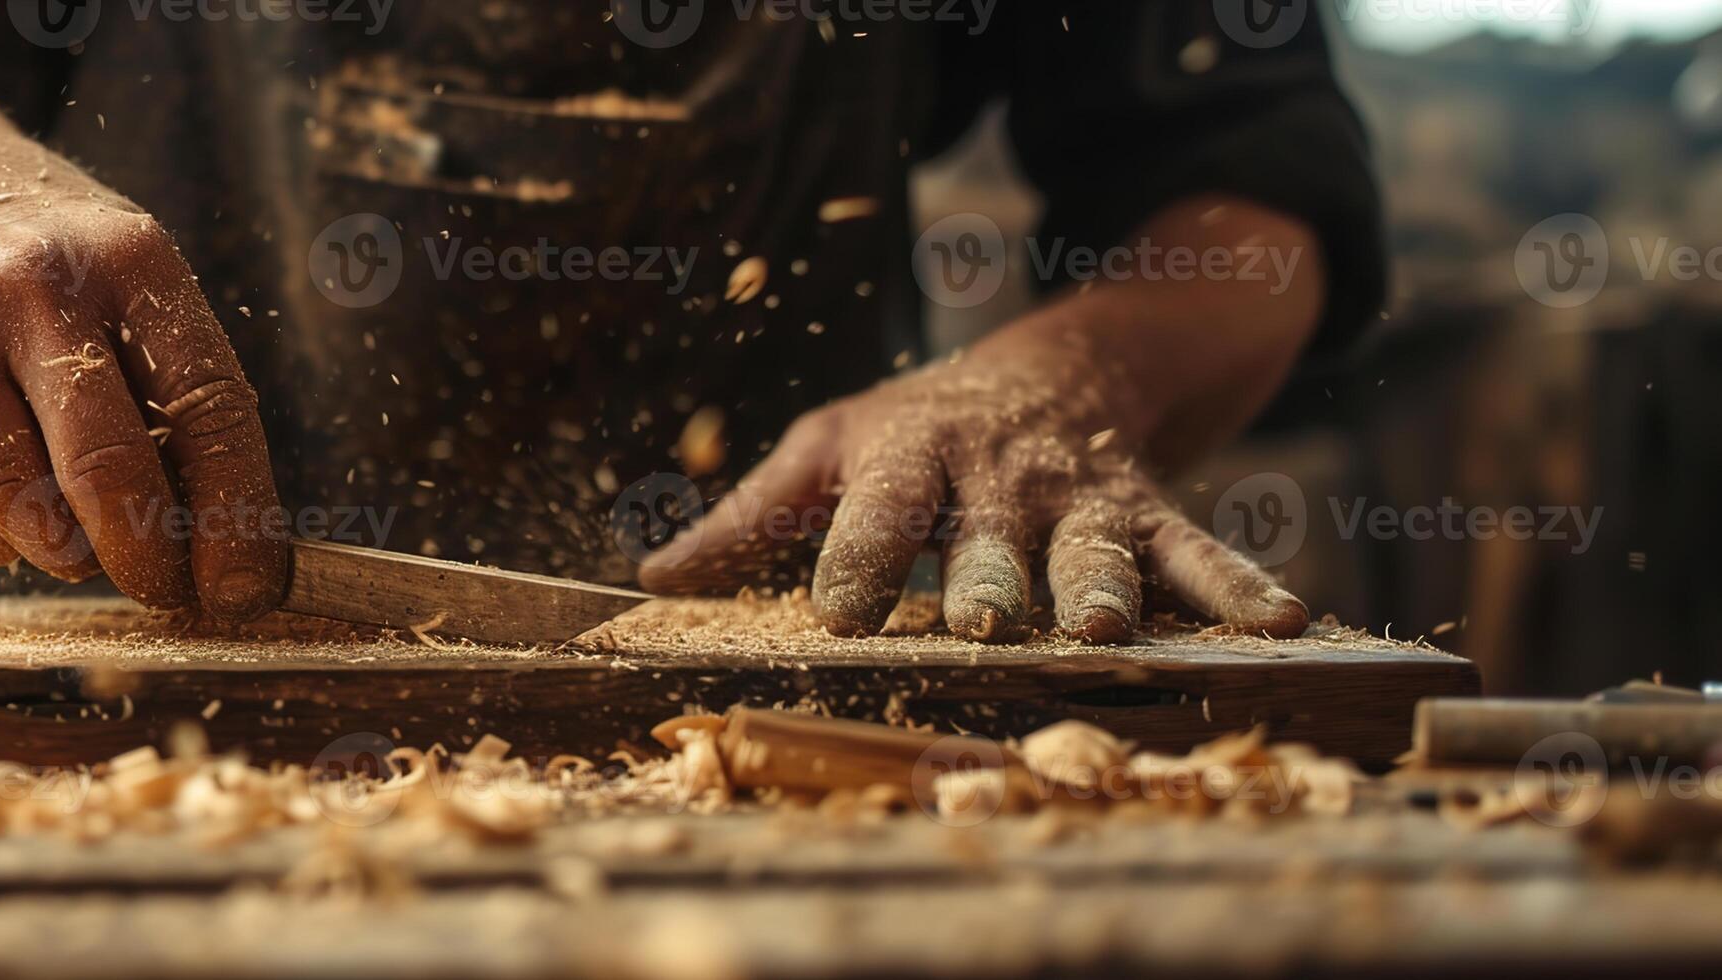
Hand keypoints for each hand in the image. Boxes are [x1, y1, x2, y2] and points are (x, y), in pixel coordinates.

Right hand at [0, 182, 287, 621]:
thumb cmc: (40, 252)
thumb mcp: (125, 272)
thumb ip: (171, 379)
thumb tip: (225, 531)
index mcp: (130, 261)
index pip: (209, 407)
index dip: (235, 515)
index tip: (244, 586)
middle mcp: (37, 289)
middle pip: (109, 469)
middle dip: (146, 556)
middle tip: (161, 587)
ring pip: (18, 500)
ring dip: (64, 552)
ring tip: (79, 546)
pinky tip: (7, 520)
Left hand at [636, 354, 1307, 642]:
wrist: (1054, 367)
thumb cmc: (913, 430)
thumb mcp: (827, 451)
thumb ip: (749, 520)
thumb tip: (653, 582)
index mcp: (908, 458)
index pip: (875, 513)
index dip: (857, 559)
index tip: (840, 613)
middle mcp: (996, 478)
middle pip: (990, 537)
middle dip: (988, 579)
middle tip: (986, 622)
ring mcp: (1078, 496)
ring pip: (1091, 545)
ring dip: (1098, 586)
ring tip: (1104, 628)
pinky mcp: (1145, 511)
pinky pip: (1192, 550)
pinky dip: (1236, 582)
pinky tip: (1279, 618)